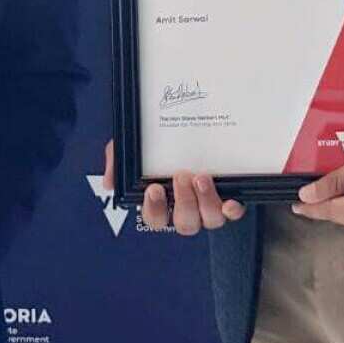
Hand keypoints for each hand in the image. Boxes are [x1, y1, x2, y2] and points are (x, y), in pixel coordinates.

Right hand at [103, 140, 245, 235]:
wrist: (189, 119)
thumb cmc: (156, 143)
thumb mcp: (131, 147)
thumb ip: (117, 162)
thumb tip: (110, 183)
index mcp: (163, 202)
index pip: (155, 219)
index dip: (154, 209)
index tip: (153, 188)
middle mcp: (186, 208)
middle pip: (186, 224)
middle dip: (183, 202)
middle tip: (180, 176)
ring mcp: (208, 205)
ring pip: (210, 221)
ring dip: (206, 202)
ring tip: (202, 177)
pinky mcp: (229, 196)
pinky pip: (233, 212)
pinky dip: (233, 210)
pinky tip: (231, 202)